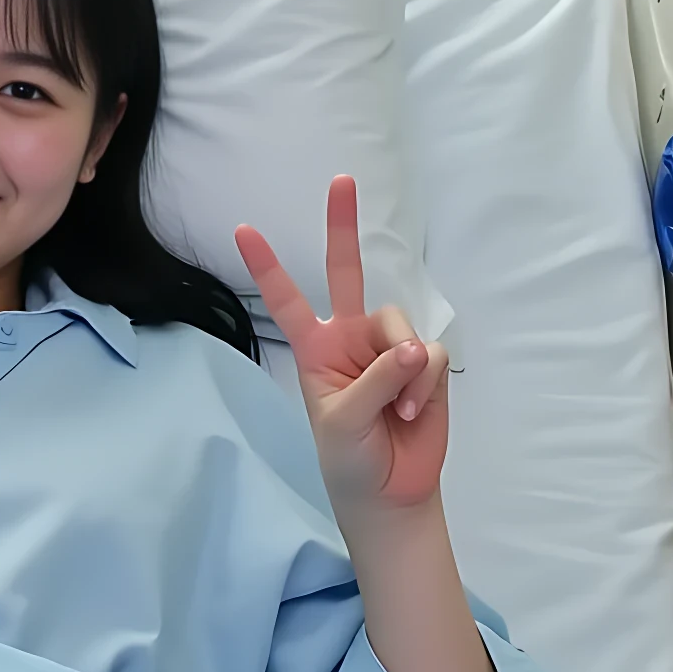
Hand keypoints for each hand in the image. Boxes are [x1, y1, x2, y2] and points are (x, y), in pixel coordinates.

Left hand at [234, 176, 448, 521]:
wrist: (391, 491)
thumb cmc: (351, 457)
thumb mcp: (344, 420)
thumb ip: (375, 380)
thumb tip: (411, 348)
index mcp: (315, 349)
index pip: (286, 301)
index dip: (266, 266)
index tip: (241, 229)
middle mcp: (350, 338)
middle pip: (346, 271)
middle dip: (343, 226)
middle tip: (341, 180)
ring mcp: (388, 347)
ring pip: (400, 324)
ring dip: (405, 367)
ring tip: (399, 409)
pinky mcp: (426, 363)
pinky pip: (431, 353)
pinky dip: (426, 383)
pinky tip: (414, 411)